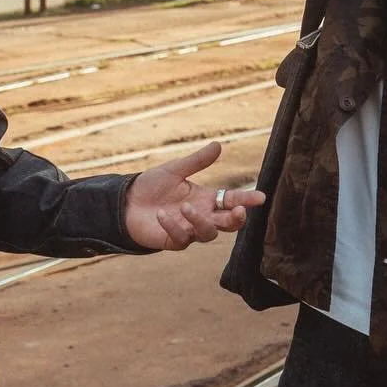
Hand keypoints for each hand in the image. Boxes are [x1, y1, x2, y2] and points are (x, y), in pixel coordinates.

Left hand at [123, 142, 264, 250]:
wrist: (125, 202)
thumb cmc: (151, 187)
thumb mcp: (175, 170)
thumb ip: (197, 161)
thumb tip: (218, 145)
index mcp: (206, 199)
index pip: (231, 200)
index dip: (247, 199)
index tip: (260, 197)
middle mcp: (201, 216)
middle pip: (228, 224)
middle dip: (236, 219)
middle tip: (238, 212)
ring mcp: (189, 231)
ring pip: (208, 234)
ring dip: (200, 222)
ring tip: (185, 207)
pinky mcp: (173, 241)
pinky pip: (180, 238)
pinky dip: (173, 226)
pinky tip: (161, 215)